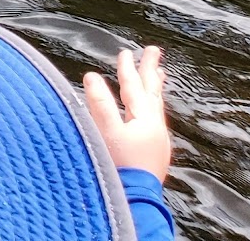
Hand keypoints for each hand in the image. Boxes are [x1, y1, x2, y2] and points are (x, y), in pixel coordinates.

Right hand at [83, 46, 171, 182]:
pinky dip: (153, 106)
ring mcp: (157, 139)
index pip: (133, 87)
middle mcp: (154, 126)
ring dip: (154, 88)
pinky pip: (155, 118)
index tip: (125, 52)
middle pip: (152, 92)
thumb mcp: (106, 132)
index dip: (127, 68)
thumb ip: (99, 104)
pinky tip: (151, 110)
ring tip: (158, 75)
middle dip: (150, 70)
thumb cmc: (120, 167)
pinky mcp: (156, 151)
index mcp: (143, 119)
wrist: (136, 198)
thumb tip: (91, 76)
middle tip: (154, 52)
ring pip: (156, 105)